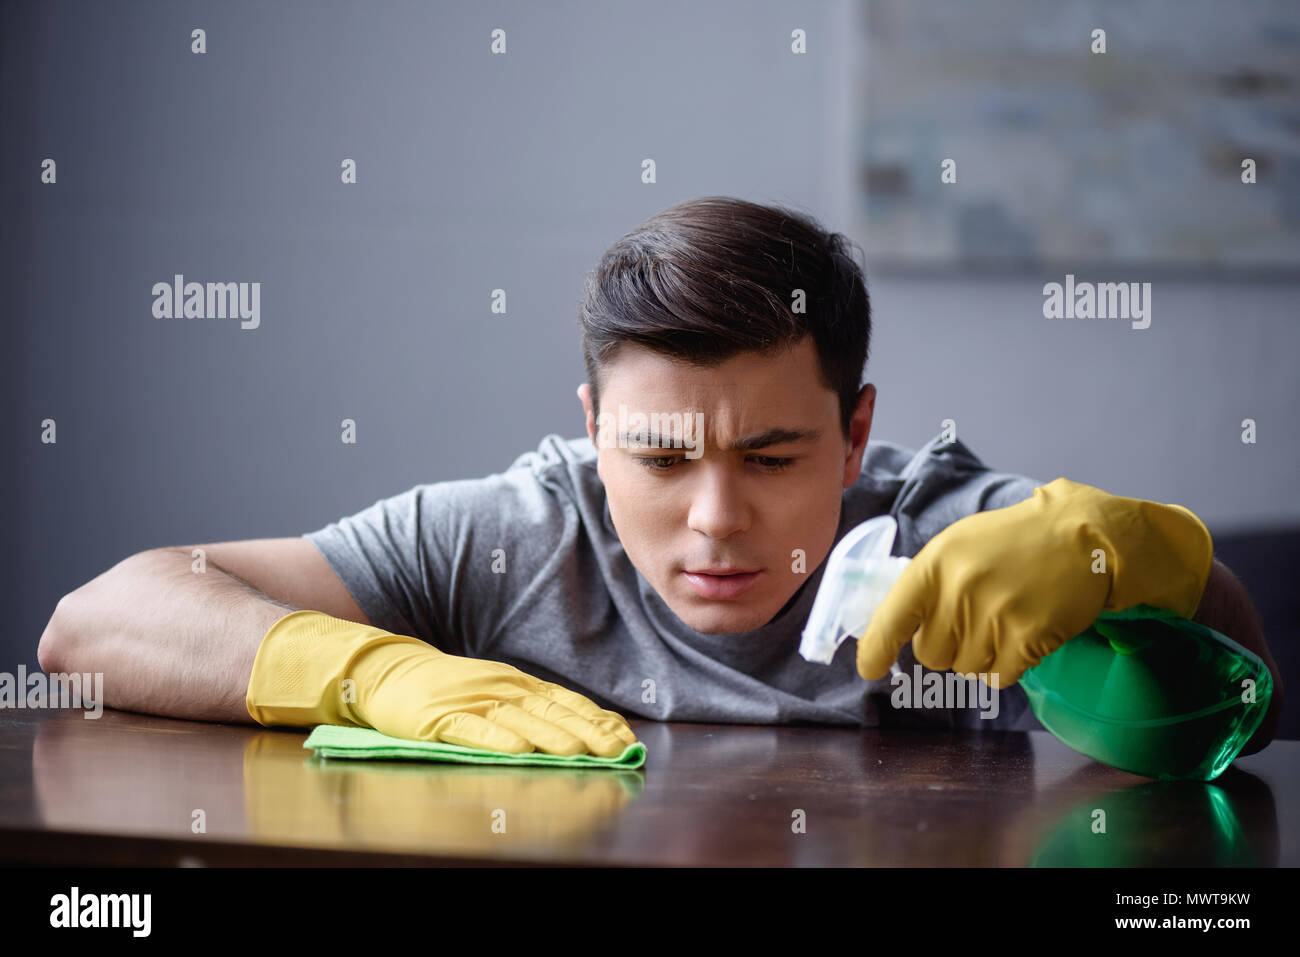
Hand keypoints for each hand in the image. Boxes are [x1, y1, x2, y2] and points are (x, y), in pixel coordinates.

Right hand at [348, 639, 637, 756]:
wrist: (390, 672)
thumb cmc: (450, 689)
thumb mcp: (499, 692)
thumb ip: (537, 709)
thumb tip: (586, 729)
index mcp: (519, 685)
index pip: (568, 702)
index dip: (598, 721)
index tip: (626, 739)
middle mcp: (502, 689)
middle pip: (552, 713)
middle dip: (588, 734)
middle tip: (617, 752)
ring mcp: (473, 702)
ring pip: (520, 721)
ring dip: (551, 737)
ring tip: (579, 753)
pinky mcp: (441, 718)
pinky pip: (473, 730)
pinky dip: (498, 740)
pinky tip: (518, 750)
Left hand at [855, 478, 1213, 688]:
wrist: (1083, 536)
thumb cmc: (1014, 542)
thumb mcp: (959, 545)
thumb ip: (927, 584)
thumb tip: (895, 627)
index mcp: (936, 563)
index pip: (893, 616)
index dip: (876, 648)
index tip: (869, 668)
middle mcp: (960, 589)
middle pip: (931, 654)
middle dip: (948, 646)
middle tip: (975, 618)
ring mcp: (995, 614)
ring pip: (965, 668)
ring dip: (981, 655)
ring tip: (1003, 619)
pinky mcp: (1028, 637)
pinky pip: (999, 676)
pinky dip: (1008, 664)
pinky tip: (1022, 634)